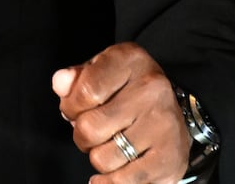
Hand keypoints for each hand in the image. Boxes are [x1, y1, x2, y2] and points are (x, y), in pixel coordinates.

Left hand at [51, 42, 190, 181]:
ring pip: (103, 158)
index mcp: (130, 61)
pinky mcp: (171, 158)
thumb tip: (60, 83)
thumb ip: (76, 78)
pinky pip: (125, 181)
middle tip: (90, 132)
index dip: (70, 107)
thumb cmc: (126, 90)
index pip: (85, 90)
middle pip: (90, 127)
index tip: (73, 111)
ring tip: (108, 146)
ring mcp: (164, 126)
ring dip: (97, 157)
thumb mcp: (100, 72)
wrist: (174, 111)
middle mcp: (152, 90)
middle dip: (81, 135)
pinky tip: (108, 175)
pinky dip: (109, 182)